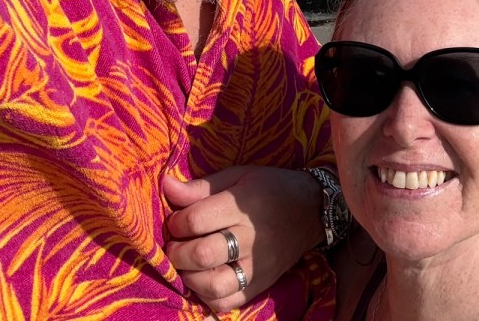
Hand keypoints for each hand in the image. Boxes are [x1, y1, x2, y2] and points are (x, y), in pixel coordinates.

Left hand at [163, 166, 321, 314]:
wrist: (312, 210)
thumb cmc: (271, 188)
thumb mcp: (239, 175)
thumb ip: (202, 186)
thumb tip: (165, 186)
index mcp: (242, 205)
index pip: (196, 220)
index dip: (176, 222)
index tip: (176, 220)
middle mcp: (250, 239)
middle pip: (202, 254)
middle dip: (178, 252)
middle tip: (175, 244)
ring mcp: (257, 266)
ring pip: (214, 285)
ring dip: (189, 277)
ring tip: (187, 265)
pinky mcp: (261, 284)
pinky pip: (228, 303)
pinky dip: (207, 297)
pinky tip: (203, 281)